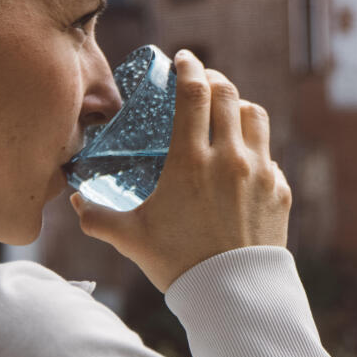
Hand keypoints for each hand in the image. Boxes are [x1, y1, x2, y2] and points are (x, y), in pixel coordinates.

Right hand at [70, 49, 290, 292]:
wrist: (233, 296)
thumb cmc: (177, 264)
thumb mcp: (130, 238)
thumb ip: (98, 217)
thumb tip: (76, 202)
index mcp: (190, 161)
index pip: (195, 93)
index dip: (190, 68)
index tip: (185, 59)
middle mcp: (229, 158)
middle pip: (228, 95)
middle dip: (214, 79)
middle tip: (202, 80)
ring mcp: (260, 173)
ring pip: (255, 116)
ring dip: (239, 106)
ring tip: (226, 111)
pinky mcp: (279, 192)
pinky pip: (270, 156)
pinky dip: (255, 149)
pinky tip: (243, 160)